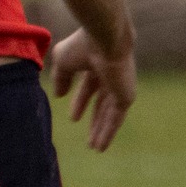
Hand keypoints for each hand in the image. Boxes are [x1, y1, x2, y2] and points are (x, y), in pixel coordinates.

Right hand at [48, 29, 135, 151]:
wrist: (103, 38)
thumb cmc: (82, 45)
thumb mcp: (63, 62)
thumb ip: (60, 79)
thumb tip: (59, 95)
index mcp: (97, 65)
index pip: (89, 87)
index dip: (80, 102)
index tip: (73, 118)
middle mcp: (111, 76)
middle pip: (102, 103)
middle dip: (95, 120)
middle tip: (89, 138)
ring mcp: (121, 86)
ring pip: (110, 114)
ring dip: (102, 131)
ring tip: (94, 148)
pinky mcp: (126, 96)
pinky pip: (116, 118)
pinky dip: (108, 132)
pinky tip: (100, 145)